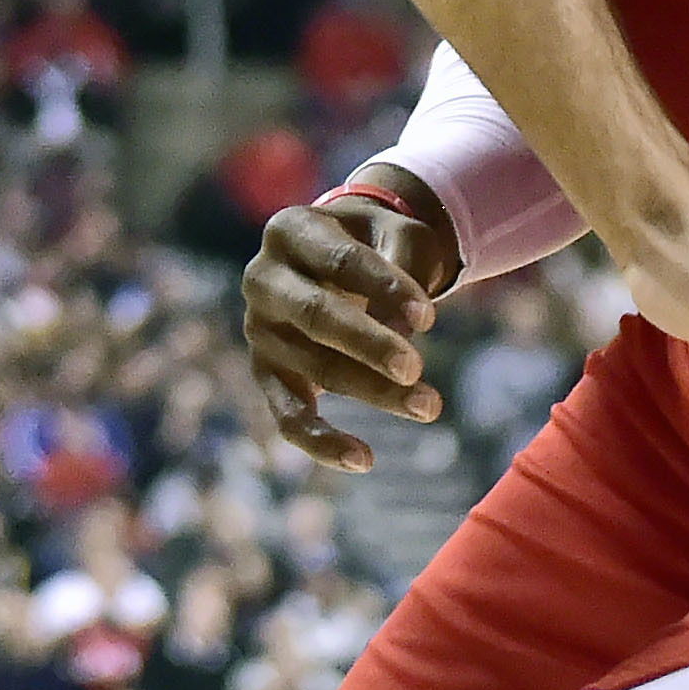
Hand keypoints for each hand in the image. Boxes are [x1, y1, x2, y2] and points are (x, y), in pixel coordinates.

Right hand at [243, 174, 460, 471]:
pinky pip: (288, 416)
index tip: (429, 317)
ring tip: (429, 406)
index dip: (385, 288)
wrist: (339, 258)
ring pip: (314, 368)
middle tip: (414, 368)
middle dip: (368, 344)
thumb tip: (407, 325)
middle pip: (315, 315)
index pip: (339, 261)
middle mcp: (263, 278)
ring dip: (373, 392)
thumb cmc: (376, 242)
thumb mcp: (397, 233)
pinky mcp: (267, 374)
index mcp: (291, 230)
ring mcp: (260, 330)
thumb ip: (404, 262)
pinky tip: (364, 459)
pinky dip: (323, 442)